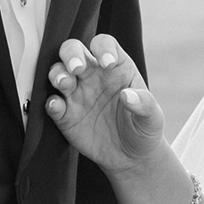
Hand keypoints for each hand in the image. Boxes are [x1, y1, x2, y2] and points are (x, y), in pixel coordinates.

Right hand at [44, 34, 165, 175]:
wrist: (131, 159)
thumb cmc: (143, 130)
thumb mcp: (152, 118)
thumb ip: (144, 104)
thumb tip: (127, 95)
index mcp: (116, 68)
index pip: (104, 44)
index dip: (103, 48)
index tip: (108, 63)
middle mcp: (93, 76)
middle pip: (73, 50)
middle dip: (71, 54)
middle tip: (76, 68)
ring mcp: (77, 94)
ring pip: (58, 72)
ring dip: (57, 74)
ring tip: (64, 83)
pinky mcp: (66, 116)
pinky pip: (53, 104)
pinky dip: (51, 103)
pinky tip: (57, 106)